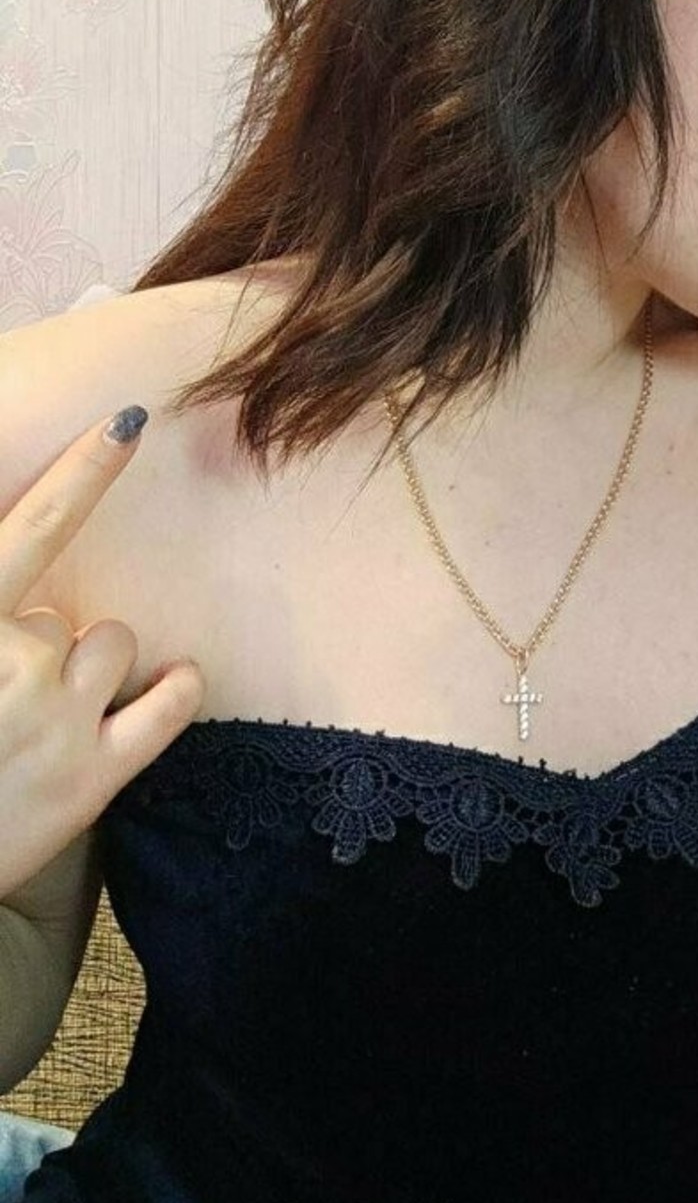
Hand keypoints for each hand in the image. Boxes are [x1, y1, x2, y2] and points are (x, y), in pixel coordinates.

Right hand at [0, 411, 204, 901]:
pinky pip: (168, 706)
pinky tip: (172, 685)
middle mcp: (14, 664)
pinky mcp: (93, 779)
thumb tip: (29, 600)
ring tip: (42, 718)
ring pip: (114, 644)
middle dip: (35, 646)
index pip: (34, 529)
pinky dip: (176, 690)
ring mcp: (58, 721)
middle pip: (60, 614)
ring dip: (87, 670)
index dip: (83, 472)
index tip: (129, 422)